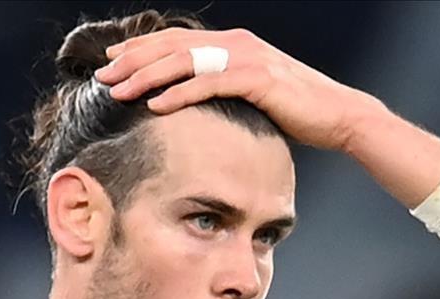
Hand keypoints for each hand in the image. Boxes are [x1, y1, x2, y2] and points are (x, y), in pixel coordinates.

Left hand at [95, 27, 387, 151]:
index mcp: (231, 43)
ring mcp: (246, 58)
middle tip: (102, 75)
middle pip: (172, 47)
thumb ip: (223, 87)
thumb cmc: (294, 111)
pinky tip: (155, 105)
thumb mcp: (252, 93)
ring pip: (184, 62)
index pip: (175, 41)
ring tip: (117, 90)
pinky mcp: (256, 78)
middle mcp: (235, 44)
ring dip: (146, 76)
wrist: (337, 116)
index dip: (140, 49)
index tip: (110, 61)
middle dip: (132, 60)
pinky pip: (208, 84)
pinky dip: (179, 93)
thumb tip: (193, 100)